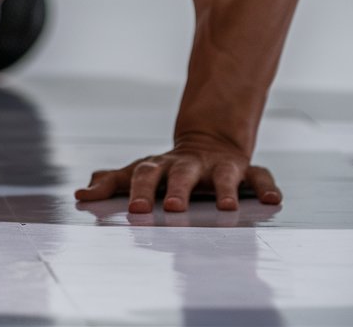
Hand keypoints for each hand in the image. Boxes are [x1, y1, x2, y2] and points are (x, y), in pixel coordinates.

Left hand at [74, 133, 281, 212]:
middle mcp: (188, 165)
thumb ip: (110, 183)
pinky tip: (272, 200)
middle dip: (176, 190)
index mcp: (159, 166)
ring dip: (224, 190)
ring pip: (221, 175)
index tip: (133, 211)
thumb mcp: (139, 173)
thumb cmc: (166, 168)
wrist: (208, 140)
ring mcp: (218, 166)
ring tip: (227, 208)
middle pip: (179, 174)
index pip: (143, 174)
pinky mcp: (245, 171)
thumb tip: (80, 195)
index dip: (137, 191)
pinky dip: (266, 187)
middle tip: (172, 209)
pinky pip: (260, 176)